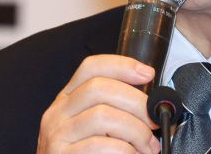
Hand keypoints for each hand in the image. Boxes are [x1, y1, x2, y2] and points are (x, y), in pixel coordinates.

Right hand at [37, 54, 160, 152]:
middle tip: (154, 120)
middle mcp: (57, 113)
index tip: (148, 73)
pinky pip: (99, 145)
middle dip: (136, 102)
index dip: (122, 65)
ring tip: (148, 146)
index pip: (91, 67)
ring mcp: (56, 135)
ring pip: (102, 115)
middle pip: (99, 88)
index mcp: (68, 99)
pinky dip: (125, 150)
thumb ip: (115, 111)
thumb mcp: (96, 129)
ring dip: (135, 130)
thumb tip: (153, 102)